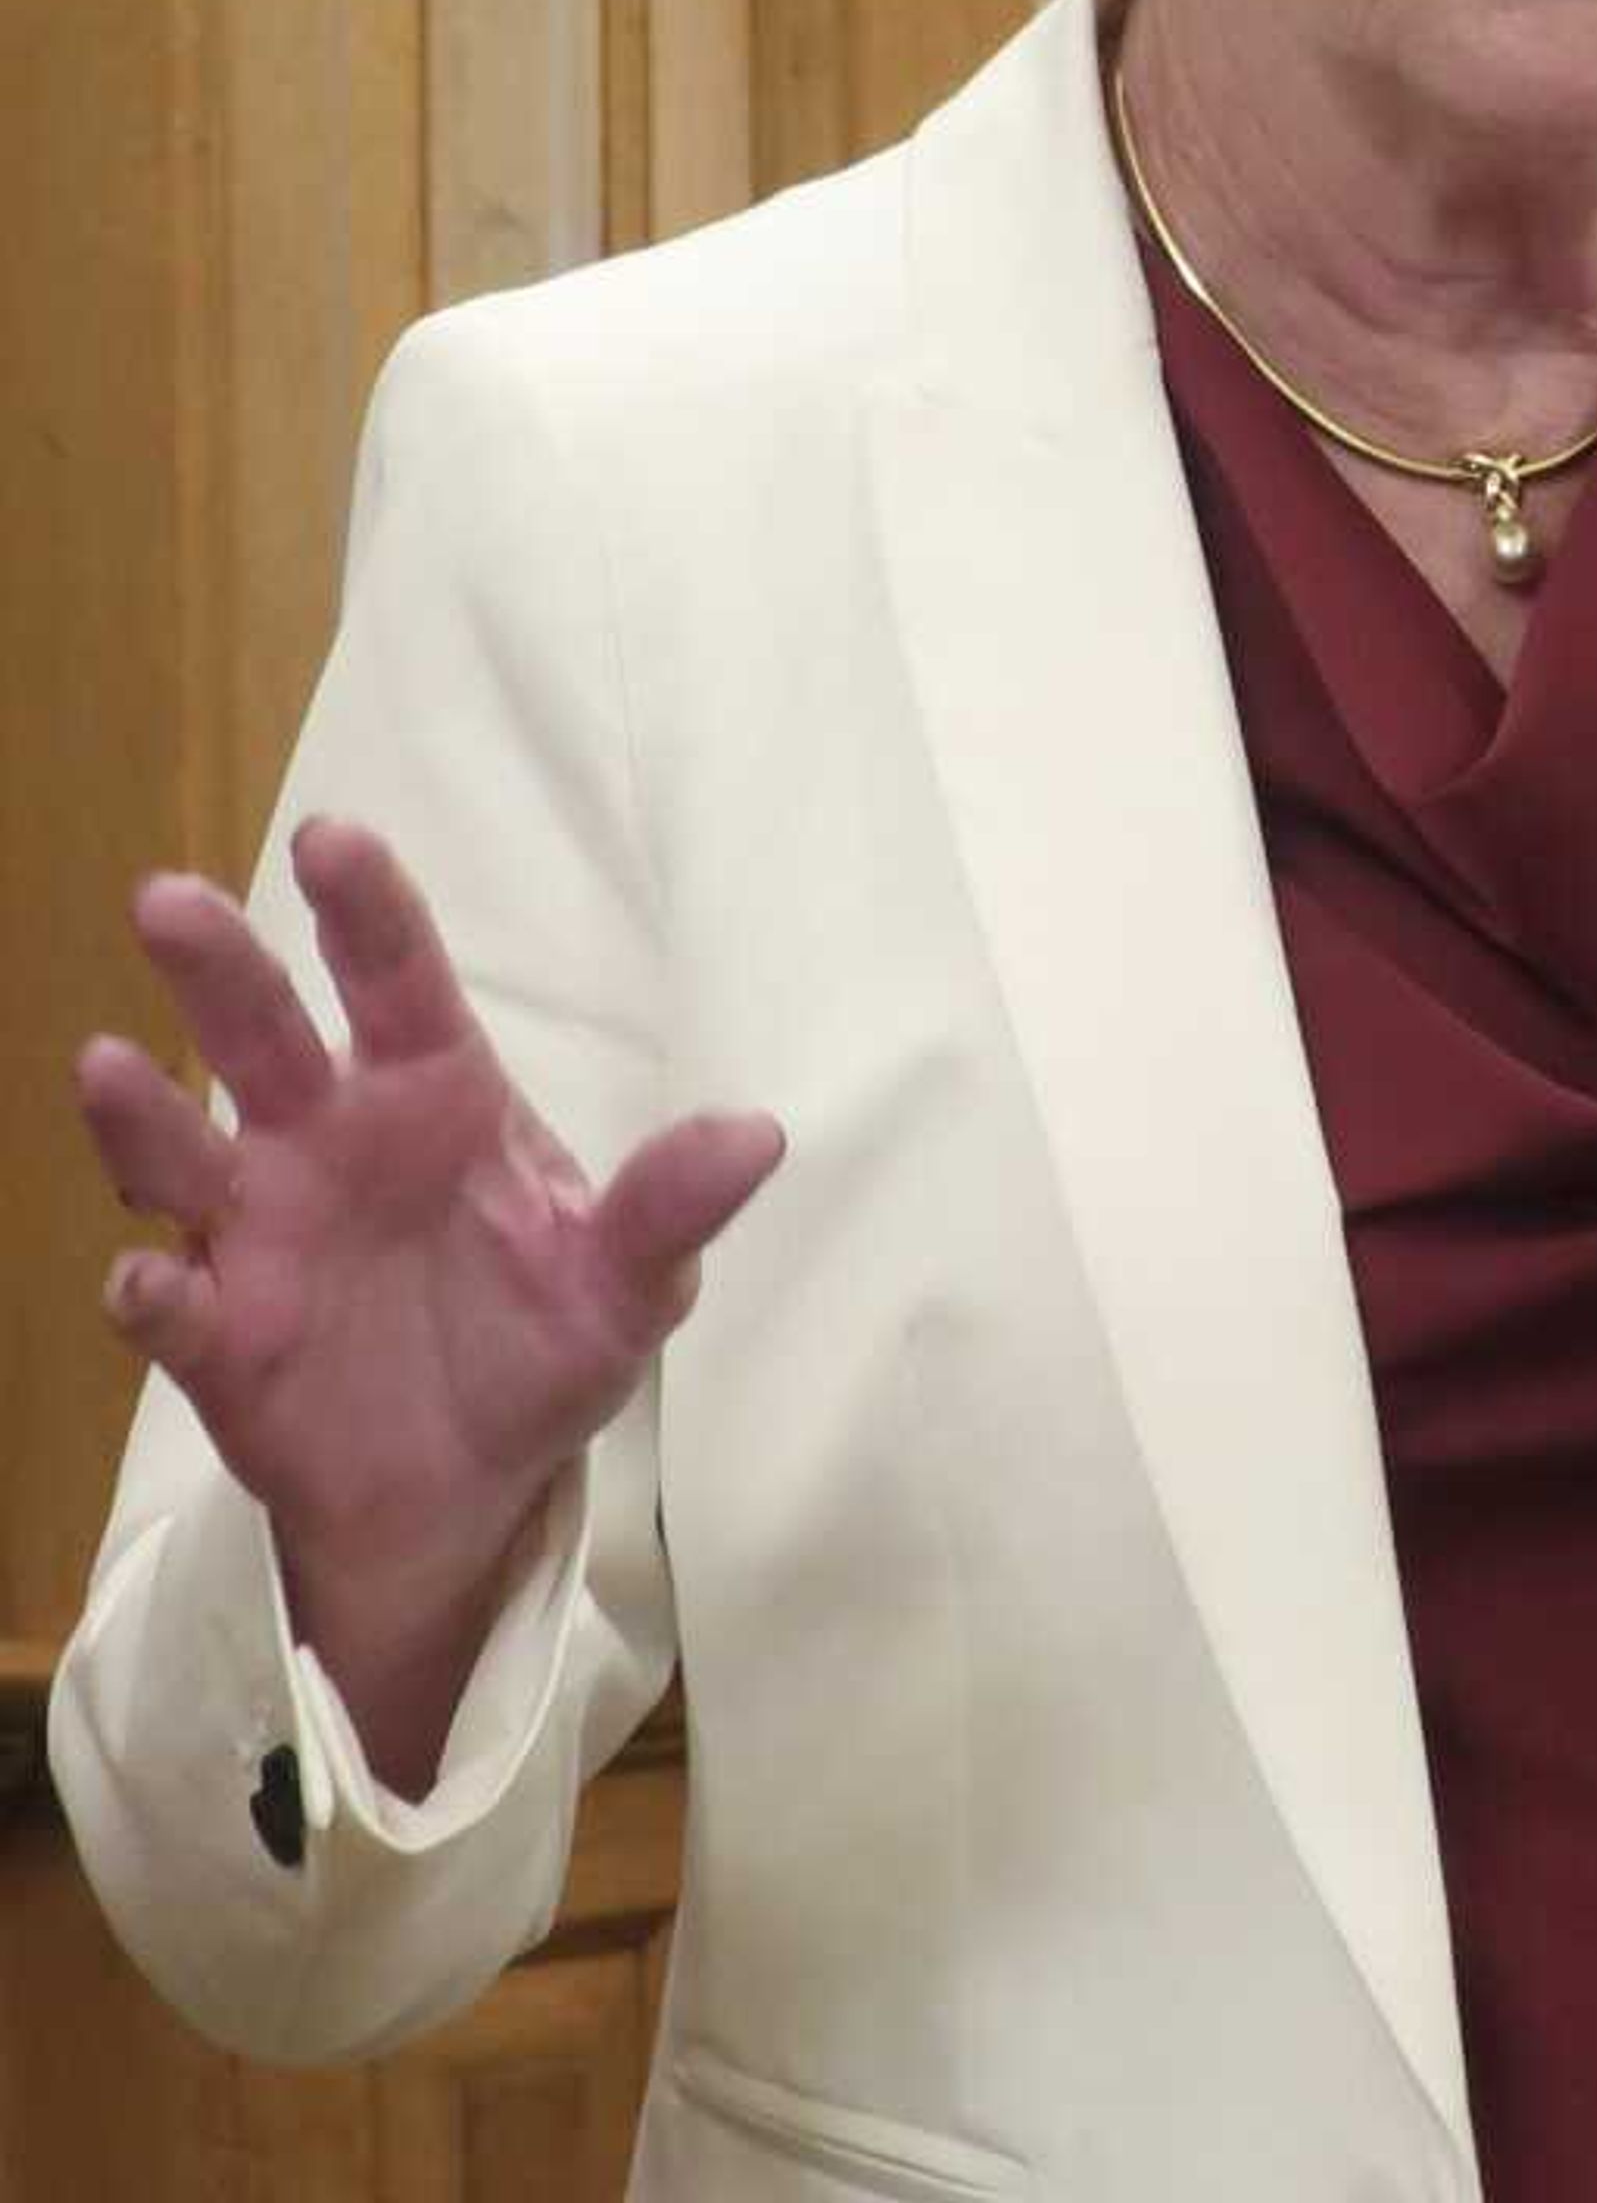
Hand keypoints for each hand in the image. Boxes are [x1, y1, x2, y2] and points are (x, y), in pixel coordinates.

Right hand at [74, 816, 780, 1780]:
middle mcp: (330, 1143)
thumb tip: (761, 1135)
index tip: (330, 838)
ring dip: (144, 1115)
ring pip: (182, 1155)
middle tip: (170, 898)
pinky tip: (149, 1283)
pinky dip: (154, 1295)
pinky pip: (171, 1308)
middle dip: (221, 968)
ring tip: (108, 1063)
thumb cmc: (545, 1344)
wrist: (472, 1485)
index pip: (399, 983)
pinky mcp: (220, 1340)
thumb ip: (672, 1207)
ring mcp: (262, 1236)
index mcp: (437, 1099)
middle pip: (266, 1037)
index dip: (368, 910)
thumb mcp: (630, 1283)